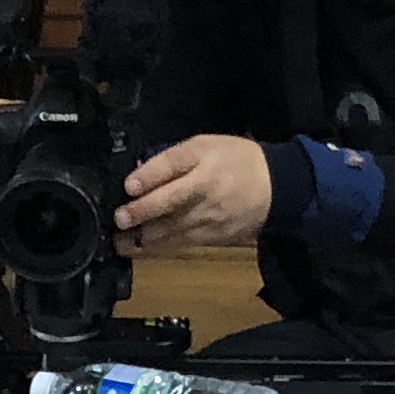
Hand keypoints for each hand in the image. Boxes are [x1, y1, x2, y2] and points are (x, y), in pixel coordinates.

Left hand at [115, 133, 273, 252]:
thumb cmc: (237, 161)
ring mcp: (208, 217)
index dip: (150, 176)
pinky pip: (178, 243)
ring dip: (142, 237)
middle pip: (170, 202)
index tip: (128, 186)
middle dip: (142, 212)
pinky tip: (137, 248)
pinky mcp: (209, 237)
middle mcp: (205, 189)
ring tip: (118, 240)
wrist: (276, 189)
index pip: (173, 165)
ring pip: (171, 229)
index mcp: (204, 159)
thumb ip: (173, 157)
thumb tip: (139, 172)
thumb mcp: (206, 145)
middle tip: (120, 218)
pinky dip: (156, 247)